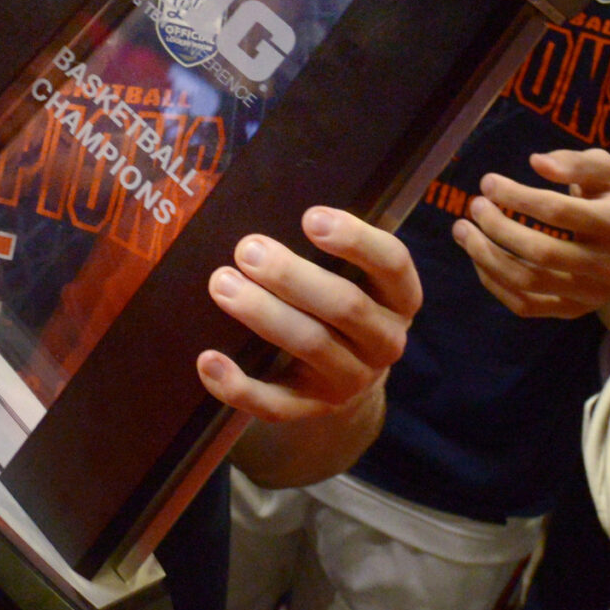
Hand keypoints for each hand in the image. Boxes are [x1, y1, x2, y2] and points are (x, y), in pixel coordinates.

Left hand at [198, 206, 418, 423]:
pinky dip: (240, 386)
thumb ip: (330, 246)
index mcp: (400, 298)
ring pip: (311, 346)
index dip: (356, 240)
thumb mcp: (354, 274)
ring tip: (221, 283)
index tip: (310, 218)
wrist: (346, 377)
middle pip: (345, 306)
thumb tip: (270, 200)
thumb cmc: (339, 303)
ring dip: (264, 314)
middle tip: (246, 249)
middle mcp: (385, 341)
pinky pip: (276, 405)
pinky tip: (209, 360)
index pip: (392, 264)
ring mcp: (351, 380)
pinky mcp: (312, 409)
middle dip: (292, 276)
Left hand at [451, 148, 609, 319]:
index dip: (518, 196)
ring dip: (486, 256)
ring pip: (528, 283)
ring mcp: (590, 294)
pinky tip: (478, 256)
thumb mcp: (607, 172)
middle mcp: (608, 266)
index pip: (559, 212)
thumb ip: (574, 162)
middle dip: (498, 227)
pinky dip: (494, 282)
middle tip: (475, 205)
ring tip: (462, 230)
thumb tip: (536, 162)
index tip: (488, 182)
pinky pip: (524, 305)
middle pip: (541, 252)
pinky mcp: (573, 311)